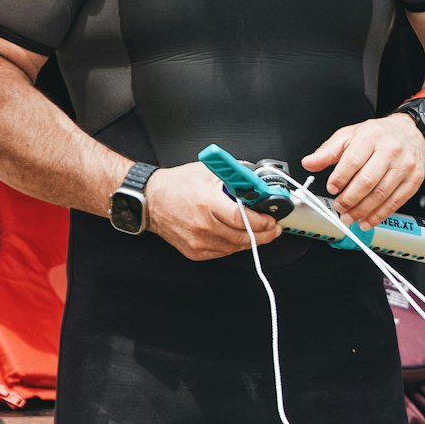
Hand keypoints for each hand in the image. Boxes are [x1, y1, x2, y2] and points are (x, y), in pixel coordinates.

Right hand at [144, 162, 282, 260]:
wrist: (151, 201)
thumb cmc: (176, 185)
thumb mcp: (207, 171)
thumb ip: (234, 174)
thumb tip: (255, 178)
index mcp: (207, 203)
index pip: (241, 218)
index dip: (261, 222)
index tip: (272, 219)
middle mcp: (203, 225)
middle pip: (242, 237)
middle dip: (264, 234)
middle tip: (274, 228)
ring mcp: (198, 242)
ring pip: (235, 247)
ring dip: (252, 241)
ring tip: (261, 232)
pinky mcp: (195, 252)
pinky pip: (223, 252)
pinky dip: (235, 245)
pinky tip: (240, 237)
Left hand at [301, 114, 424, 228]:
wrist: (413, 133)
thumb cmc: (379, 135)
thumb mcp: (350, 135)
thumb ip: (328, 151)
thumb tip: (309, 163)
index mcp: (371, 136)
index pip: (353, 160)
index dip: (340, 178)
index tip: (331, 189)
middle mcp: (390, 150)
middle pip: (367, 181)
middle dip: (349, 199)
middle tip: (339, 208)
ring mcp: (404, 166)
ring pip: (381, 194)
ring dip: (362, 211)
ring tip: (349, 217)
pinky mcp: (414, 180)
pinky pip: (395, 202)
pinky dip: (379, 215)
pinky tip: (367, 220)